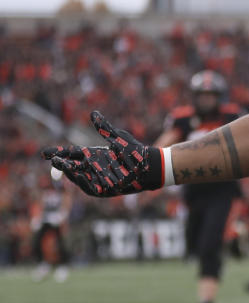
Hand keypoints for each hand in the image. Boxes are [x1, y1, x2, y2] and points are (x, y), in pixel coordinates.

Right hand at [40, 111, 163, 196]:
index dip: (58, 153)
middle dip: (60, 164)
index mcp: (93, 155)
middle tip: (51, 159)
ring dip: (69, 173)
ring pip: (78, 177)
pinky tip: (78, 175)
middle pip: (71, 166)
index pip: (71, 154)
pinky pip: (90, 188)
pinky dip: (83, 182)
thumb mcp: (117, 137)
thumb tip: (93, 113)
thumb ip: (104, 128)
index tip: (44, 153)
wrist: (149, 165)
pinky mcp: (105, 189)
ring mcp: (98, 179)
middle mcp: (93, 167)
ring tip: (60, 166)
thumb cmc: (134, 151)